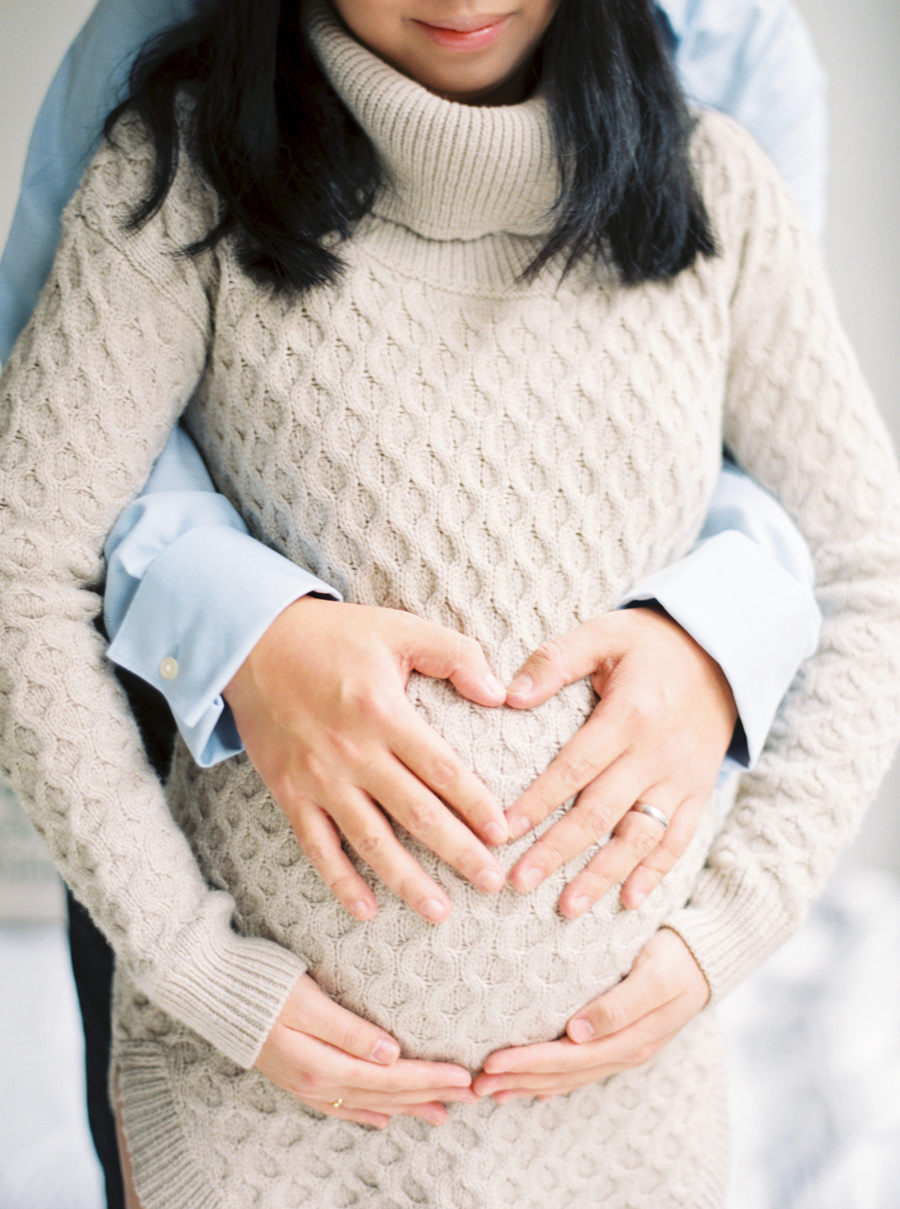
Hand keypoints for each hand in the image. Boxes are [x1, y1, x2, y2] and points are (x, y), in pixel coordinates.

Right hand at [224, 598, 507, 923]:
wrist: (252, 641)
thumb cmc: (335, 635)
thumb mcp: (400, 628)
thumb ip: (455, 655)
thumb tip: (499, 694)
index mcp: (383, 712)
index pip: (442, 769)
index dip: (476, 804)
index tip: (504, 834)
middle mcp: (352, 751)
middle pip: (415, 813)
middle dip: (458, 852)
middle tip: (491, 883)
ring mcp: (319, 777)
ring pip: (370, 840)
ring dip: (407, 881)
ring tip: (440, 912)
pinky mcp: (289, 791)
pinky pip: (317, 846)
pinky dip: (340, 881)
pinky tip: (366, 910)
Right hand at [256, 974, 475, 1126]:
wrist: (209, 987)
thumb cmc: (260, 984)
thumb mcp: (306, 1000)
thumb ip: (348, 1030)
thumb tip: (391, 1054)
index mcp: (322, 1063)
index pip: (390, 1078)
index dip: (429, 1078)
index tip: (465, 1076)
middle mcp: (315, 1082)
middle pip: (384, 1095)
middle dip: (429, 1095)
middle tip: (471, 1097)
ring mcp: (304, 1084)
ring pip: (367, 1104)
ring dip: (406, 1108)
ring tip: (442, 1113)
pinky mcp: (295, 1078)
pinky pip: (339, 1106)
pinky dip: (366, 1114)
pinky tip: (384, 1120)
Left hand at [472, 928, 709, 1101]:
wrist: (705, 958)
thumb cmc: (676, 958)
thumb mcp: (654, 975)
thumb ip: (619, 1004)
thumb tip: (578, 1032)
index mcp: (629, 1039)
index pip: (568, 1059)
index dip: (529, 1063)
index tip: (492, 1062)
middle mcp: (623, 1052)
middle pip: (563, 1074)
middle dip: (518, 1079)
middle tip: (476, 1084)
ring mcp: (622, 1052)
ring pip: (568, 1078)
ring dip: (528, 1085)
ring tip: (491, 1090)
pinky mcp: (619, 1044)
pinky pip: (580, 1071)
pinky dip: (551, 1082)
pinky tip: (529, 1088)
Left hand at [503, 607, 736, 914]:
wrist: (722, 652)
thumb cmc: (649, 644)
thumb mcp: (603, 633)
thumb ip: (556, 661)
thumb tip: (509, 695)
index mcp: (630, 714)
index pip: (576, 766)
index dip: (539, 801)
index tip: (503, 830)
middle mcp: (658, 753)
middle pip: (602, 811)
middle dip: (558, 850)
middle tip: (519, 881)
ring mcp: (682, 777)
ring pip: (640, 836)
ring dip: (603, 874)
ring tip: (567, 907)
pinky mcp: (699, 791)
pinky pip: (679, 839)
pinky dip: (656, 873)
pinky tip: (629, 902)